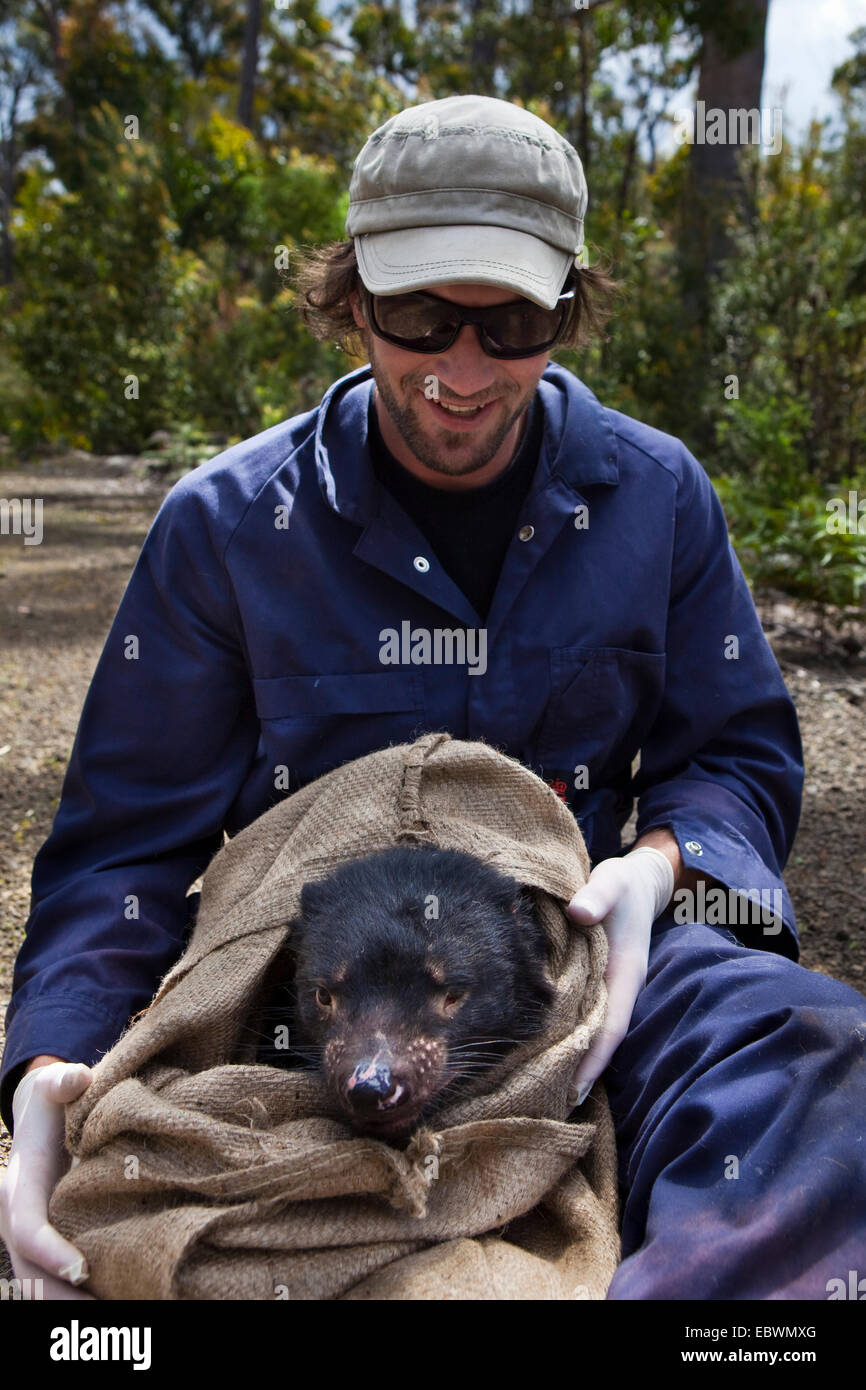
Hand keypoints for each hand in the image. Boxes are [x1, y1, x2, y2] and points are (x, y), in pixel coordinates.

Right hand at [0, 1058, 94, 1298]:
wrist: (41, 1116)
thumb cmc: (53, 1101)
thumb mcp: (53, 1086)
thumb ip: (62, 1080)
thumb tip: (78, 1076)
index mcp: (17, 1188)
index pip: (28, 1229)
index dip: (51, 1252)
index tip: (82, 1271)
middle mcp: (17, 1221)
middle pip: (32, 1275)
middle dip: (62, 1301)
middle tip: (108, 1316)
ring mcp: (31, 1238)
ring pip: (42, 1287)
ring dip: (71, 1309)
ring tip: (121, 1319)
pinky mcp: (48, 1245)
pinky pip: (56, 1283)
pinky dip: (78, 1300)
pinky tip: (116, 1305)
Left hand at [565, 846, 674, 1107]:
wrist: (639, 881)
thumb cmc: (621, 882)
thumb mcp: (612, 881)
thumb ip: (598, 895)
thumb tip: (579, 913)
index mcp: (627, 971)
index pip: (612, 1023)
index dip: (595, 1057)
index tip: (574, 1087)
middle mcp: (621, 986)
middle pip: (602, 1038)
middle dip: (580, 1070)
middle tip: (549, 1104)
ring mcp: (612, 988)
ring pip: (594, 1030)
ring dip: (574, 1057)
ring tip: (543, 1090)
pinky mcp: (599, 983)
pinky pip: (586, 1016)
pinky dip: (570, 1036)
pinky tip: (547, 1052)